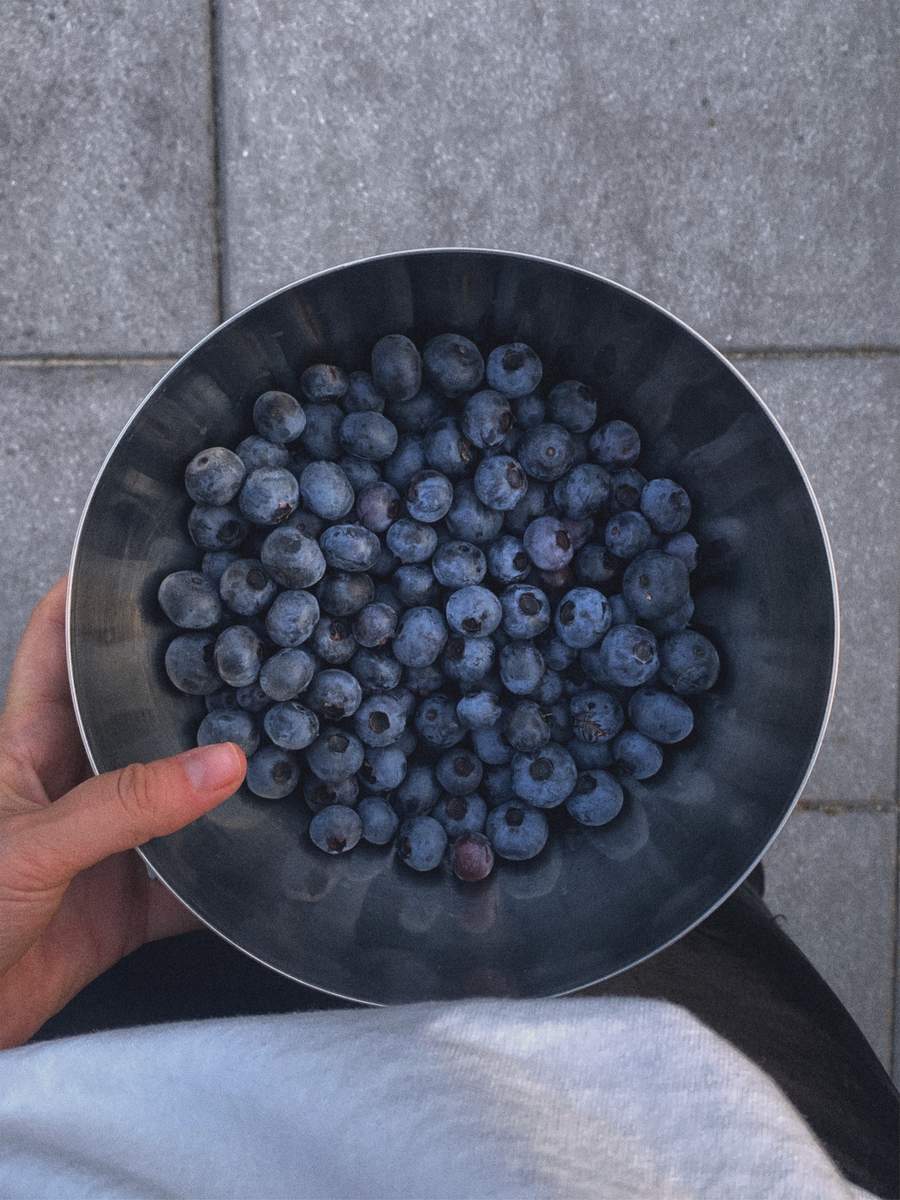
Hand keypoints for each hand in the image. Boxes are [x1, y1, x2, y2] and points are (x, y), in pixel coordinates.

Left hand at [0, 579, 246, 1047]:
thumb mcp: (34, 845)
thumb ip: (128, 804)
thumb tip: (225, 762)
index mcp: (28, 744)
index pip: (57, 644)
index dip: (91, 596)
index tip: (149, 558)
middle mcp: (75, 782)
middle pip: (136, 714)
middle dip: (190, 684)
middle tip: (256, 646)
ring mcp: (105, 843)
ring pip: (177, 796)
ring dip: (225, 784)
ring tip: (289, 743)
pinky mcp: (128, 902)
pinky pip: (194, 881)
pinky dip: (233, 878)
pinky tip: (276, 858)